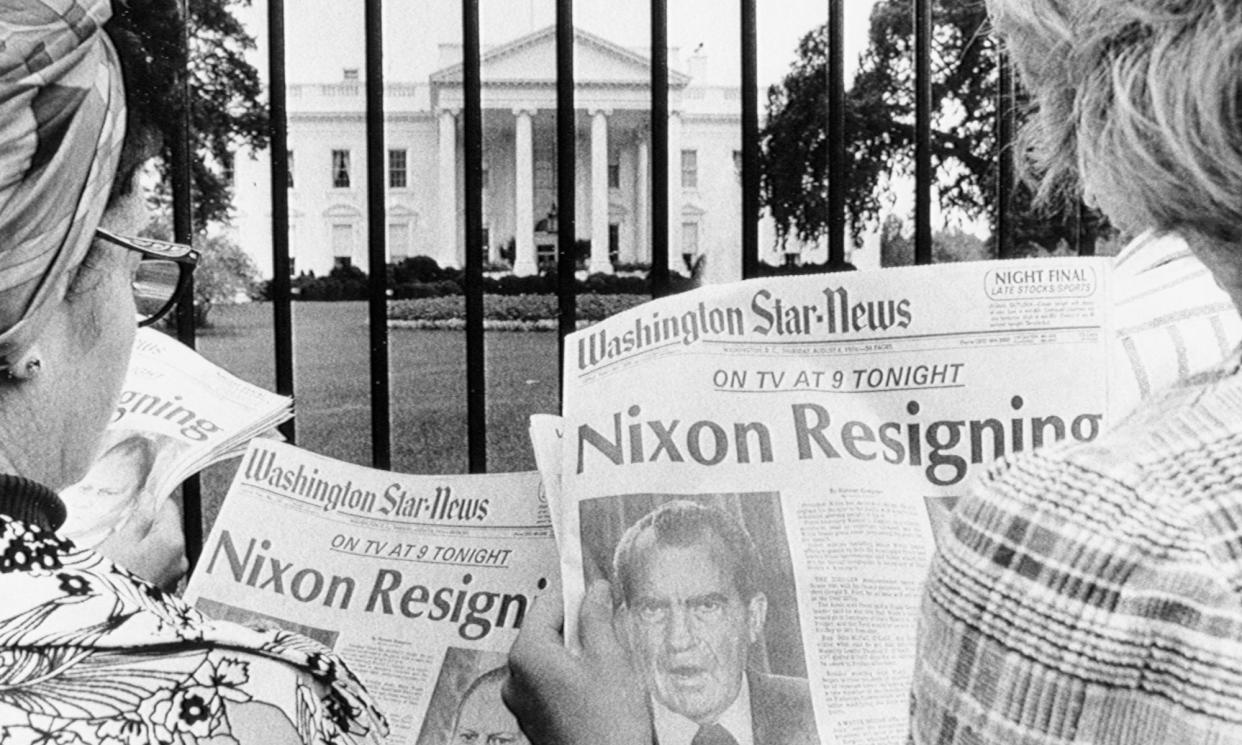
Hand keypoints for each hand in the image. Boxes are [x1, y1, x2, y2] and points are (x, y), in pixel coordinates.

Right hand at [96, 498, 187, 589]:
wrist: (106, 618)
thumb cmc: (110, 578)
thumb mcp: (120, 540)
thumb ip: (140, 517)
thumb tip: (149, 498)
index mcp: (172, 541)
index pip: (170, 508)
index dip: (152, 501)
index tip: (136, 501)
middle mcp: (180, 558)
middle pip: (168, 528)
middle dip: (148, 525)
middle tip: (121, 529)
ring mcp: (175, 576)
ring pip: (163, 548)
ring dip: (146, 544)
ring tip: (120, 551)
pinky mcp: (166, 590)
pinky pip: (159, 566)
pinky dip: (146, 561)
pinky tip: (126, 566)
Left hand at [504, 580, 650, 744]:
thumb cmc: (608, 723)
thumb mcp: (610, 659)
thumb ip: (597, 618)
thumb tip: (594, 591)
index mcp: (527, 654)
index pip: (546, 603)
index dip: (575, 593)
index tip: (597, 589)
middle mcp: (515, 677)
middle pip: (545, 631)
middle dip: (577, 626)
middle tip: (609, 631)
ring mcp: (522, 703)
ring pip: (549, 659)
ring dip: (577, 653)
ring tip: (608, 665)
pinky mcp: (535, 721)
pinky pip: (550, 684)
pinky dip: (572, 677)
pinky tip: (599, 689)